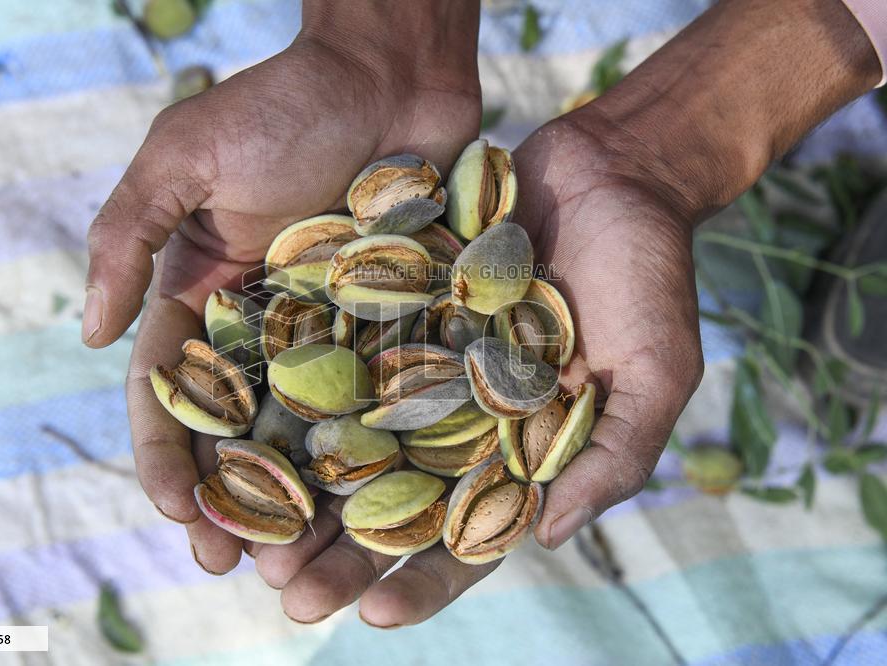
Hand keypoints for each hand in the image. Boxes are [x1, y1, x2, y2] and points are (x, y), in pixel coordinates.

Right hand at [82, 15, 480, 575]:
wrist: (390, 75)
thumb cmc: (284, 105)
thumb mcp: (185, 156)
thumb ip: (127, 237)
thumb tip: (88, 335)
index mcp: (201, 292)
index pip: (172, 390)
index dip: (167, 453)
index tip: (176, 508)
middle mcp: (262, 324)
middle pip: (239, 428)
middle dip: (229, 497)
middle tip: (233, 564)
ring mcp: (330, 330)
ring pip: (307, 430)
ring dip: (299, 497)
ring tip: (302, 560)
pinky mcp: (393, 326)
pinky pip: (380, 398)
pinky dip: (373, 451)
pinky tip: (376, 505)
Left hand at [240, 116, 703, 627]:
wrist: (611, 171)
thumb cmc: (649, 276)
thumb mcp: (656, 372)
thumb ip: (612, 457)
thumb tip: (548, 538)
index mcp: (519, 449)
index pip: (471, 533)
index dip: (427, 580)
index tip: (376, 616)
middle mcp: (459, 418)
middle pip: (394, 501)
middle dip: (343, 552)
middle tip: (287, 594)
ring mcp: (419, 365)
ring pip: (350, 439)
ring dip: (303, 489)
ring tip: (249, 537)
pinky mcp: (391, 308)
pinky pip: (336, 352)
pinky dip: (293, 389)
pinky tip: (245, 424)